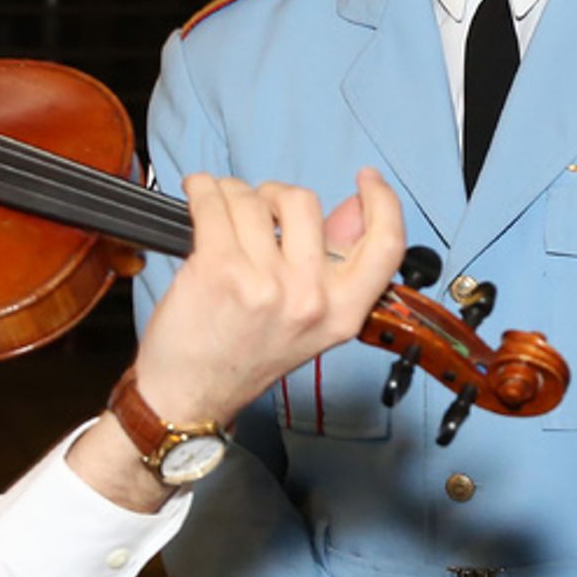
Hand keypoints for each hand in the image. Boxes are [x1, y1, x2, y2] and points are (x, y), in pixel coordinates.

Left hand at [134, 166, 404, 426]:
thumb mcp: (309, 320)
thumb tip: (354, 207)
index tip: (367, 179)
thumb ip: (335, 263)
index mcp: (342, 313)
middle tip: (256, 213)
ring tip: (218, 216)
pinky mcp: (219, 269)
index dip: (383, 202)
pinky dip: (201, 189)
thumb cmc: (244, 355)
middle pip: (303, 201)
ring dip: (230, 195)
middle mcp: (309, 298)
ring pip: (252, 198)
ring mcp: (265, 283)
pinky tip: (197, 195)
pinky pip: (213, 202)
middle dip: (273, 195)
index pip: (386, 246)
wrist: (190, 396)